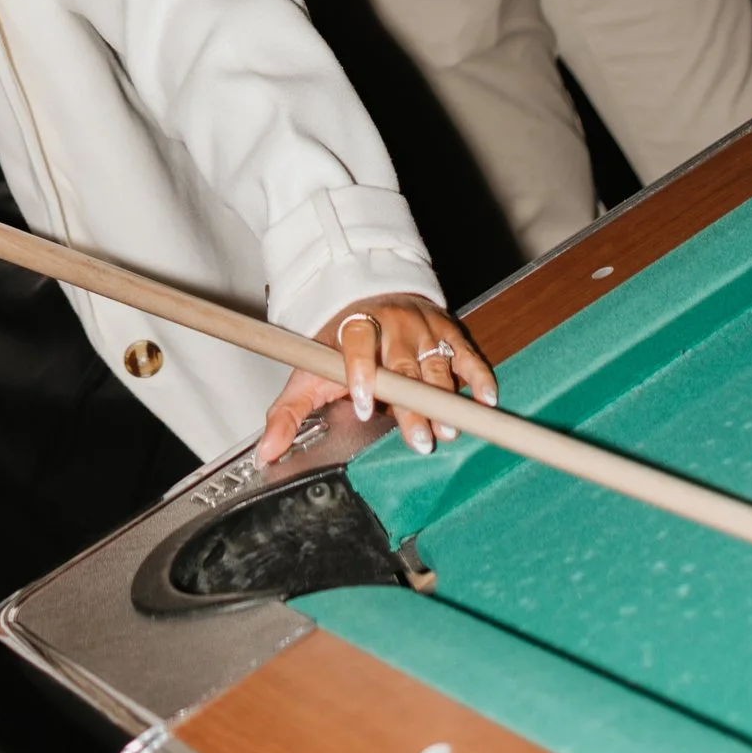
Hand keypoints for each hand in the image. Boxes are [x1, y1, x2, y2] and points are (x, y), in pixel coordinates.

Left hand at [256, 290, 499, 468]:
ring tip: (450, 431)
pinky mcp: (449, 333)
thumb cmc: (337, 347)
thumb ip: (287, 413)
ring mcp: (424, 328)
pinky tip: (486, 400)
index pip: (359, 345)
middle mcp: (393, 325)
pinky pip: (467, 356)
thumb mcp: (309, 373)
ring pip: (437, 364)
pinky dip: (479, 377)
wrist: (367, 298)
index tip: (366, 405)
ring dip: (445, 399)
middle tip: (421, 439)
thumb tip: (265, 454)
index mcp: (355, 329)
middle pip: (404, 365)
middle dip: (413, 404)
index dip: (362, 372)